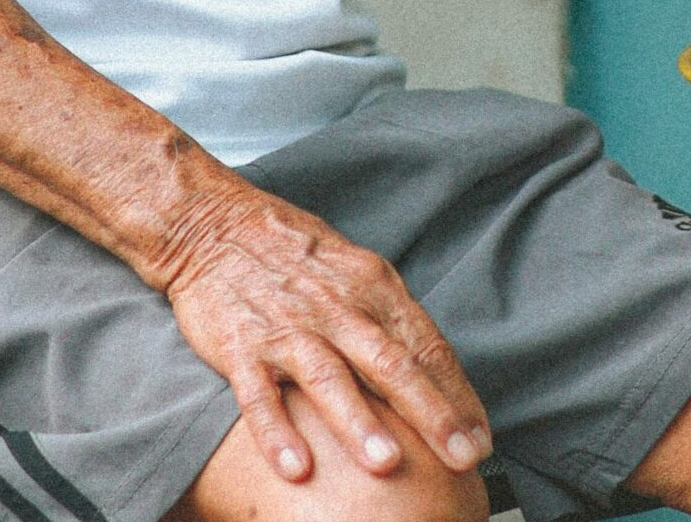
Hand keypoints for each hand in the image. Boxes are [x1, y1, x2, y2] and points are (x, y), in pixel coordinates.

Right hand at [152, 172, 492, 484]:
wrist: (210, 223)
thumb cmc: (291, 251)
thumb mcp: (353, 269)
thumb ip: (387, 318)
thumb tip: (430, 371)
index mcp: (371, 285)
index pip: (425, 343)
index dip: (456, 393)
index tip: (480, 437)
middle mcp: (335, 306)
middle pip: (392, 362)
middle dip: (432, 412)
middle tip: (463, 455)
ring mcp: (287, 326)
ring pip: (329, 377)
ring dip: (359, 422)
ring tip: (388, 463)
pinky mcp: (239, 345)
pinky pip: (259, 394)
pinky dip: (277, 432)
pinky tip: (296, 468)